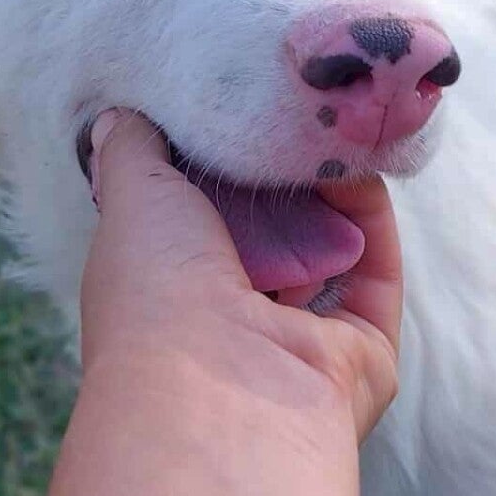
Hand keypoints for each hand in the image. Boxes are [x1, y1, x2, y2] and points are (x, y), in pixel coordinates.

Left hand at [78, 109, 402, 442]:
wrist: (216, 389)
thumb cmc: (155, 293)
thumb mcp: (130, 198)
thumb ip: (132, 150)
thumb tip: (121, 115)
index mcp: (168, 298)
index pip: (195, 224)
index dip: (213, 164)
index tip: (232, 106)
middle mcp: (232, 325)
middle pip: (267, 234)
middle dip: (278, 174)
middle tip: (295, 107)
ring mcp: (301, 342)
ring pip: (326, 249)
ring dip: (330, 187)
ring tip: (333, 122)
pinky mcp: (364, 352)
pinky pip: (374, 272)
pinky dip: (370, 215)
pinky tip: (359, 158)